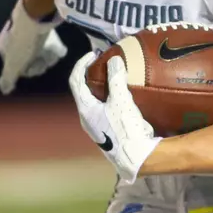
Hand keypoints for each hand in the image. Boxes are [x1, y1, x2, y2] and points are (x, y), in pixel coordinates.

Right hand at [0, 0, 65, 94]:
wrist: (36, 14)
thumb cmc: (24, 42)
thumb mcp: (15, 64)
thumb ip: (8, 78)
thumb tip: (4, 90)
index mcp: (3, 45)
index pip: (16, 65)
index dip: (29, 70)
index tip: (39, 68)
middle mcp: (11, 35)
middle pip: (28, 56)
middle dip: (40, 61)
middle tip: (49, 59)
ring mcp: (25, 27)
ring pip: (38, 47)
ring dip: (48, 54)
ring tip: (56, 52)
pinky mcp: (39, 20)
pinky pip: (45, 37)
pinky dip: (52, 43)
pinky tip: (59, 46)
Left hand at [68, 52, 159, 182]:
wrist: (137, 158)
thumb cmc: (125, 129)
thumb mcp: (121, 101)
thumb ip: (116, 79)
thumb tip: (113, 60)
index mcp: (85, 109)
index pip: (75, 80)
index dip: (81, 63)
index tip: (94, 53)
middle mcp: (88, 118)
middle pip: (84, 90)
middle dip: (93, 74)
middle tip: (105, 62)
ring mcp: (99, 126)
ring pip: (96, 100)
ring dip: (104, 86)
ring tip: (116, 76)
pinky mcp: (110, 131)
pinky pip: (108, 108)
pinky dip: (113, 97)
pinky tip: (127, 95)